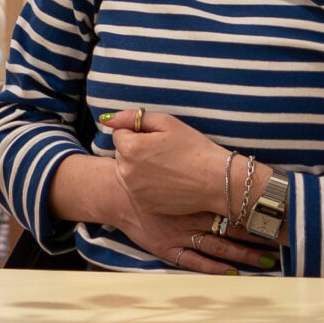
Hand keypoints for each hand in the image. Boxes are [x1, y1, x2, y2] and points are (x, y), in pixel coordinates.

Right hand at [51, 156, 270, 274]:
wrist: (114, 194)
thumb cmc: (139, 169)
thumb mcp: (156, 144)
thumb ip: (186, 139)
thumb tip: (209, 142)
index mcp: (194, 192)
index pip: (231, 201)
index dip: (254, 205)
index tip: (276, 208)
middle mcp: (191, 216)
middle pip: (231, 225)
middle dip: (257, 231)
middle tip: (282, 236)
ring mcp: (180, 235)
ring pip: (219, 247)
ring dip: (245, 254)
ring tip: (270, 258)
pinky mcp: (169, 249)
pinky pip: (195, 261)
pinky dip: (215, 268)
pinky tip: (234, 272)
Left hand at [103, 107, 234, 219]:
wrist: (216, 181)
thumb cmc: (194, 148)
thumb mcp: (166, 122)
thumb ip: (133, 117)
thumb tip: (107, 119)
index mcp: (130, 147)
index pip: (119, 134)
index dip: (139, 133)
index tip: (158, 139)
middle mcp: (126, 171)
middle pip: (121, 154)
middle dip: (136, 151)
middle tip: (164, 154)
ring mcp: (134, 191)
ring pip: (127, 173)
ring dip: (139, 169)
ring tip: (166, 169)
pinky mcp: (143, 205)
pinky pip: (137, 190)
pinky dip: (147, 186)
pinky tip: (167, 183)